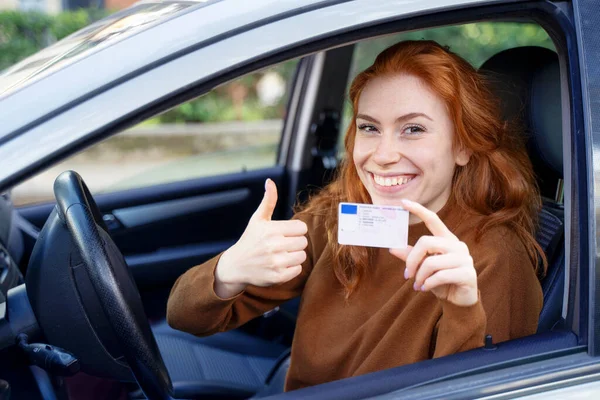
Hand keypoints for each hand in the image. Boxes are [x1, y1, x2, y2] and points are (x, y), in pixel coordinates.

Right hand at [214, 179, 307, 297]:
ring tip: (282, 255)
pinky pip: (298, 270)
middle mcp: (273, 245)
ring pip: (302, 256)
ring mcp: (275, 262)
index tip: (285, 233)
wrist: (235, 266)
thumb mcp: (257, 219)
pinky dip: (292, 269)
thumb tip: (270, 181)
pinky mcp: (277, 276)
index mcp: (271, 229)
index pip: (301, 228)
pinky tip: (280, 265)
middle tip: (283, 245)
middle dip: (295, 243)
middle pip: (303, 242)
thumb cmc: (250, 240)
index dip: (295, 230)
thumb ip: (268, 200)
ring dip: (295, 256)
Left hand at [389, 199, 477, 306]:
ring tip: (417, 285)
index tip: (403, 202)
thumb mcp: (423, 267)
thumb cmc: (441, 280)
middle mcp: (457, 245)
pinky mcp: (468, 273)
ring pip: (432, 262)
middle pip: (426, 242)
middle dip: (412, 260)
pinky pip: (441, 276)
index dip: (418, 210)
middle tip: (407, 274)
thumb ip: (411, 256)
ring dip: (420, 276)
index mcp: (446, 239)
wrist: (458, 300)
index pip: (433, 219)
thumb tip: (392, 247)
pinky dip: (429, 284)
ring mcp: (465, 258)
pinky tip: (425, 289)